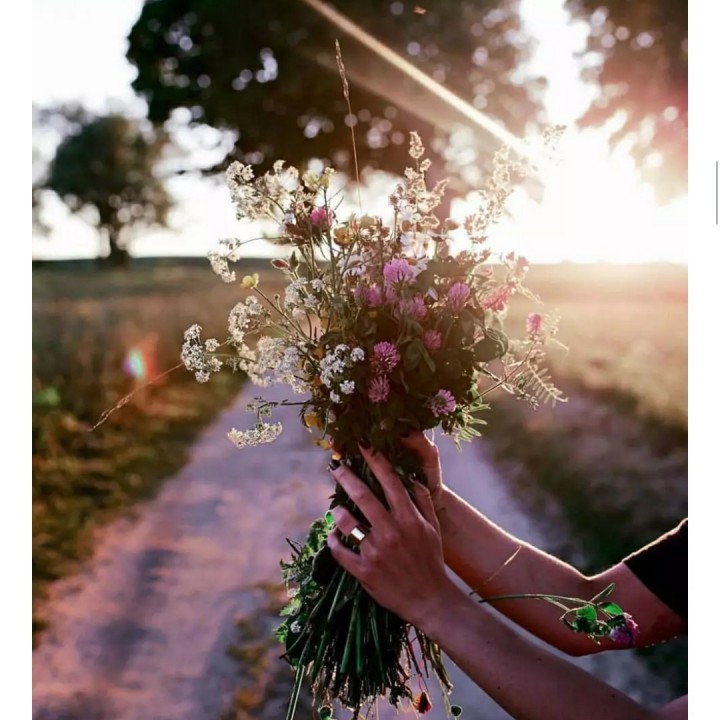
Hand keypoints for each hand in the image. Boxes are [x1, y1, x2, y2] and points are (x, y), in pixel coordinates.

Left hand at [327, 445, 454, 628]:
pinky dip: (333, 541)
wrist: (430, 601)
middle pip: (363, 496)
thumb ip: (422, 501)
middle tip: (335, 466)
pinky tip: (333, 536)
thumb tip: (411, 479)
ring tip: (335, 508)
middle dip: (347, 477)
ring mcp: (376, 552)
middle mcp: (391, 531)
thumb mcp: (433, 528)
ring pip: (348, 522)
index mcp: (409, 518)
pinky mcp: (364, 571)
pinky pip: (340, 551)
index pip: (390, 481)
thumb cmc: (432, 561)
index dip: (375, 460)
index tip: (363, 445)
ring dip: (338, 512)